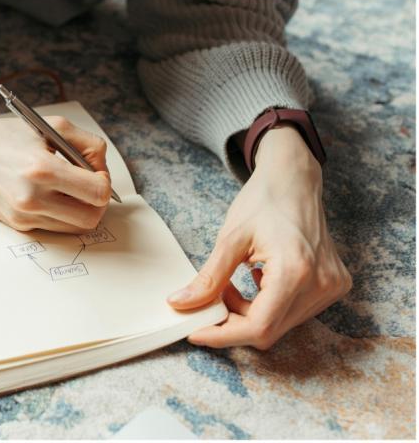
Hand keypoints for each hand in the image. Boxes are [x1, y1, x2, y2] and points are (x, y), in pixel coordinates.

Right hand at [0, 100, 112, 232]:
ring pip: (75, 227)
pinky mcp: (17, 225)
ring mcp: (24, 215)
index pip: (97, 193)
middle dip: (97, 203)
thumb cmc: (6, 136)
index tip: (96, 173)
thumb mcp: (50, 126)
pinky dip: (60, 214)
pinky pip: (54, 227)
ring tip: (69, 189)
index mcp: (43, 169)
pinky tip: (50, 195)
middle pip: (91, 218)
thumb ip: (87, 144)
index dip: (104, 183)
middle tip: (88, 185)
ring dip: (80, 210)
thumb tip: (103, 170)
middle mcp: (32, 197)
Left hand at [166, 124, 351, 349]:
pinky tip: (256, 280)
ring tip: (234, 283)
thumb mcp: (229, 239)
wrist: (295, 180)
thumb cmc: (263, 201)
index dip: (223, 335)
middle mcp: (320, 285)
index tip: (196, 332)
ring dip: (250, 313)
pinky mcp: (334, 286)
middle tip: (212, 298)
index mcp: (296, 271)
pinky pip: (293, 312)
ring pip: (280, 325)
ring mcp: (332, 287)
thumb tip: (181, 304)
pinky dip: (267, 306)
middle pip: (269, 331)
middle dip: (233, 322)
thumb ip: (208, 277)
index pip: (258, 327)